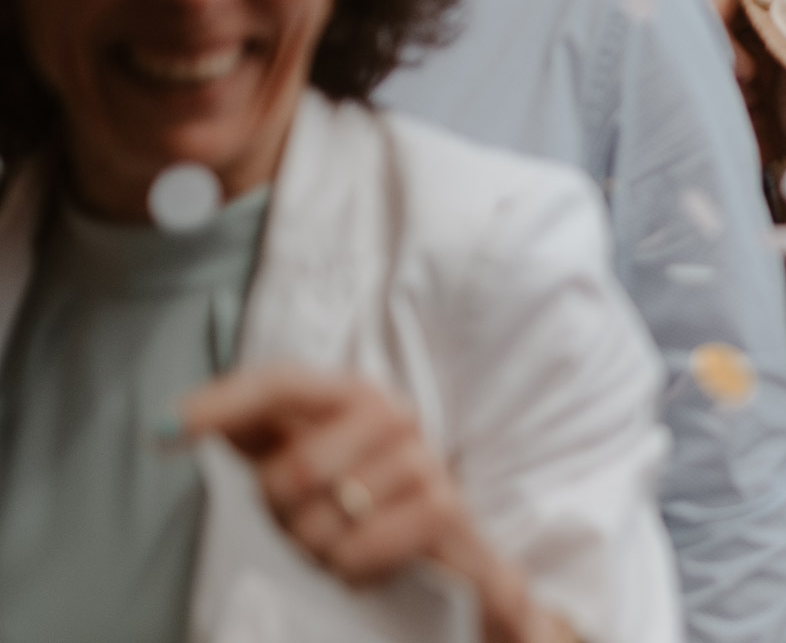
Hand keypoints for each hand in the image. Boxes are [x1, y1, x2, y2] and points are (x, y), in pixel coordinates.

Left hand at [180, 366, 574, 642]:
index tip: (165, 430)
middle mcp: (392, 414)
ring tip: (345, 544)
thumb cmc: (362, 508)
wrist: (451, 562)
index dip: (223, 403)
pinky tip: (371, 563)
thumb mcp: (308, 467)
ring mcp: (422, 458)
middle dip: (283, 517)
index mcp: (353, 395)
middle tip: (309, 524)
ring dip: (319, 551)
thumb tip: (174, 421)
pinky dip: (351, 571)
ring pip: (321, 521)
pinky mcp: (443, 508)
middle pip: (290, 469)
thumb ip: (256, 435)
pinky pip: (358, 551)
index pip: (281, 384)